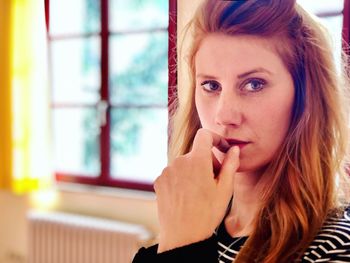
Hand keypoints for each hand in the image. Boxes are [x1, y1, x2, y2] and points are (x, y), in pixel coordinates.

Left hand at [155, 128, 239, 251]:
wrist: (183, 236)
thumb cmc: (207, 213)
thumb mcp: (225, 189)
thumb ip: (230, 165)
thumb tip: (234, 149)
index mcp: (197, 160)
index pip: (204, 135)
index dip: (215, 138)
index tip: (221, 148)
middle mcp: (178, 161)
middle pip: (196, 152)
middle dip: (207, 162)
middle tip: (213, 182)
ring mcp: (167, 171)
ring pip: (185, 164)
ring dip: (193, 171)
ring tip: (199, 193)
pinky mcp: (159, 181)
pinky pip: (174, 173)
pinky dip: (181, 179)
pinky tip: (186, 196)